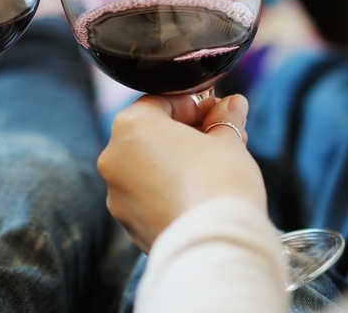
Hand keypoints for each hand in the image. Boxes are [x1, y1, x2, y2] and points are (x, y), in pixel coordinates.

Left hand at [97, 93, 266, 253]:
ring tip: (212, 171)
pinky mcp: (129, 225)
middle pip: (153, 134)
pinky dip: (168, 193)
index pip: (162, 101)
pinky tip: (197, 198)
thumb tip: (232, 105)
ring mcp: (118, 194)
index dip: (195, 106)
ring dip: (176, 164)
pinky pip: (148, 198)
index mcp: (131, 125)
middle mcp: (114, 157)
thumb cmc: (219, 184)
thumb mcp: (227, 140)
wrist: (218, 246)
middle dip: (188, 135)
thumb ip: (224, 119)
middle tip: (221, 141)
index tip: (217, 115)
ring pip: (148, 167)